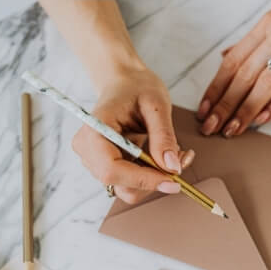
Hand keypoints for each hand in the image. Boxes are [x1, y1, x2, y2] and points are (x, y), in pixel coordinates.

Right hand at [71, 64, 193, 203]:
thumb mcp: (156, 104)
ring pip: (127, 187)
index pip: (111, 170)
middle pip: (120, 184)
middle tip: (182, 159)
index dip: (143, 180)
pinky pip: (130, 180)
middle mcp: (87, 150)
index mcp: (94, 130)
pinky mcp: (106, 165)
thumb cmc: (137, 87)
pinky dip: (151, 173)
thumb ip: (163, 136)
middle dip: (154, 178)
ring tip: (176, 153)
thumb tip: (172, 168)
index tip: (173, 180)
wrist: (125, 82)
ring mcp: (94, 159)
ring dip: (155, 177)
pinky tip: (165, 154)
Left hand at [196, 0, 270, 136]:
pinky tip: (263, 119)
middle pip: (245, 73)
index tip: (205, 107)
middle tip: (211, 126)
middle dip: (225, 103)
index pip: (234, 58)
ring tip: (233, 129)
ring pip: (266, 82)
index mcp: (270, 20)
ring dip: (246, 110)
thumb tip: (227, 56)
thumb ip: (258, 37)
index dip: (216, 86)